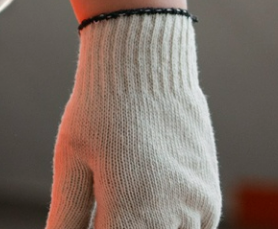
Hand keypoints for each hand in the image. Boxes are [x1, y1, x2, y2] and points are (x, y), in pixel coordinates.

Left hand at [47, 12, 219, 228]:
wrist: (145, 65)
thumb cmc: (98, 111)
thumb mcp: (71, 163)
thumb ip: (67, 216)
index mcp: (130, 214)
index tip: (89, 219)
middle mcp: (171, 217)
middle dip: (122, 226)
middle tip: (102, 209)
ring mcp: (197, 208)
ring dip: (147, 226)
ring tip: (123, 199)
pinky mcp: (210, 197)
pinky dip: (171, 225)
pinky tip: (146, 204)